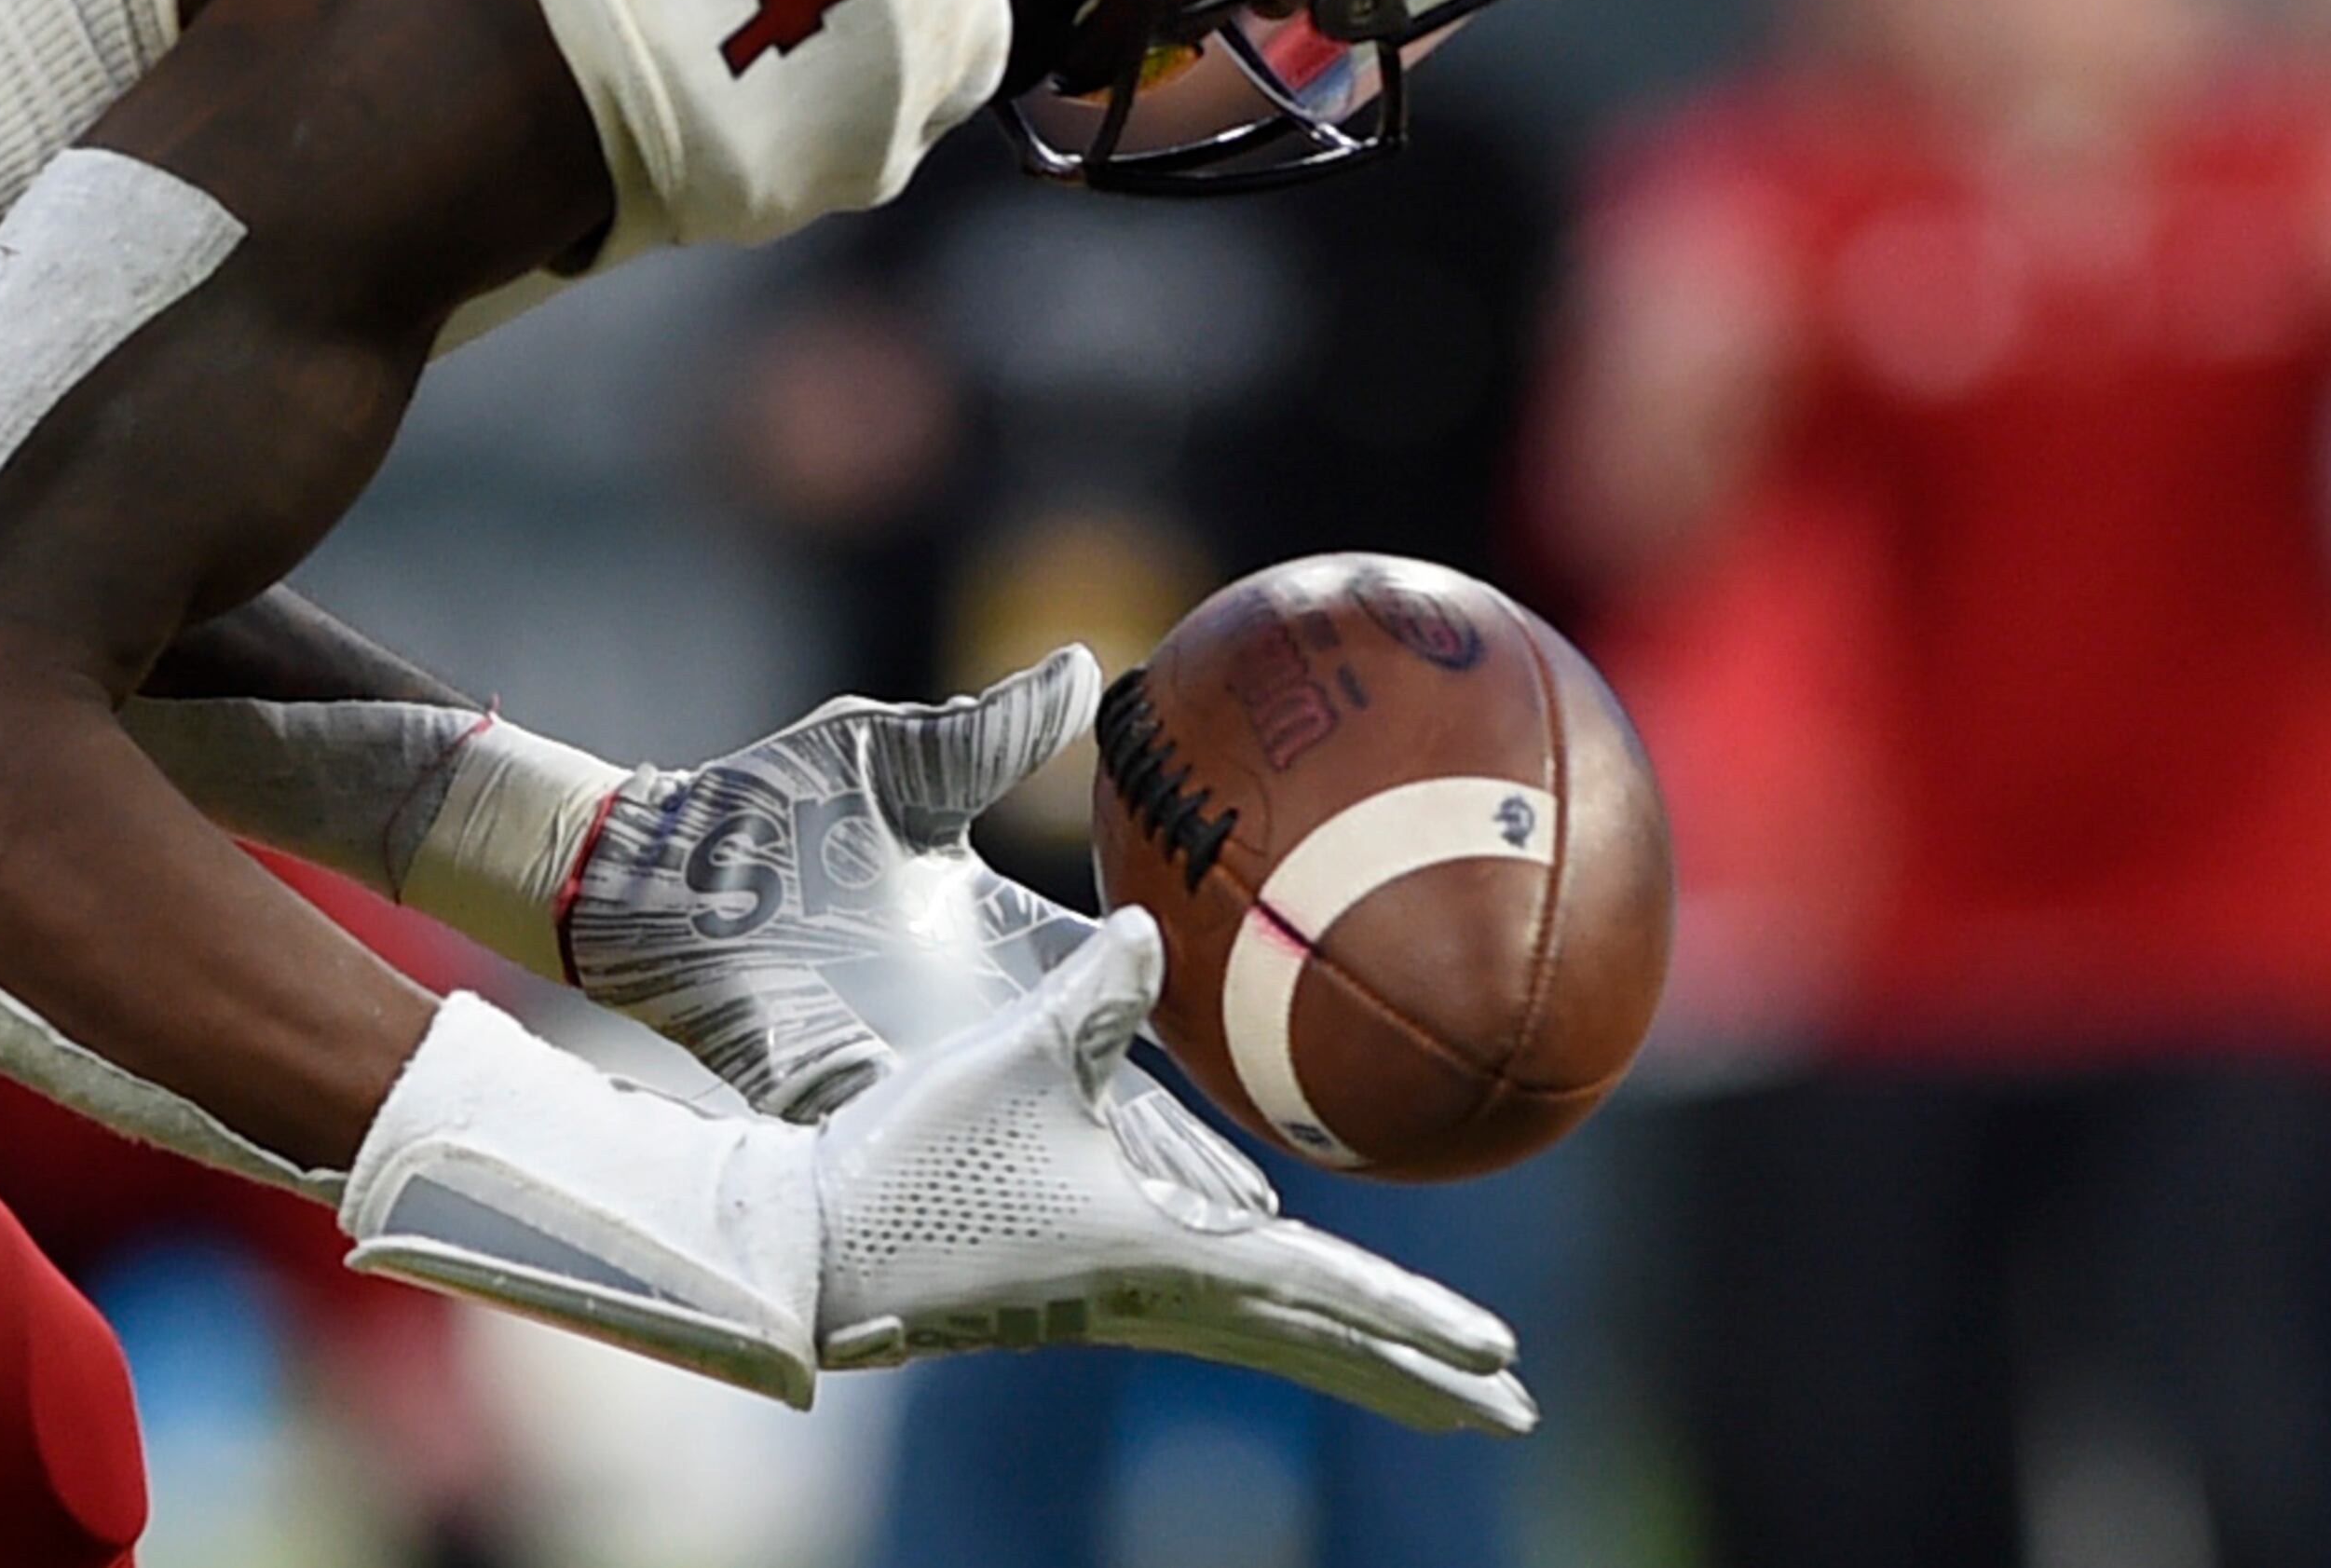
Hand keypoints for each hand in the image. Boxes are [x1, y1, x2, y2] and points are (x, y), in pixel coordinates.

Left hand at [564, 646, 1276, 1211]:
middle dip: (1172, 1155)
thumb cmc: (769, 805)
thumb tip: (1081, 669)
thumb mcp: (897, 757)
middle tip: (1262, 1217)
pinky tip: (1041, 1227)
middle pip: (1093, 1090)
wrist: (662, 858)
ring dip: (1094, 1191)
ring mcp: (911, 1060)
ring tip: (1182, 1248)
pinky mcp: (843, 1089)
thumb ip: (989, 731)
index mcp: (994, 934)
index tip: (1282, 1052)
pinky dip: (982, 1183)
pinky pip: (923, 1144)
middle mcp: (967, 1012)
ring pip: (1024, 1140)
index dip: (1198, 1023)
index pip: (1118, 985)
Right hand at [814, 909, 1533, 1432]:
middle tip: (1512, 1405)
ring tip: (1435, 1382)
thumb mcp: (1011, 1058)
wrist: (817, 1250)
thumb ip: (1095, 994)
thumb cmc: (915, 1158)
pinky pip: (1222, 1316)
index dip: (1415, 1320)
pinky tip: (1288, 1306)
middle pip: (1319, 1345)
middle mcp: (1160, 1296)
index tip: (1501, 1357)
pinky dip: (1290, 1324)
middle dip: (1419, 1376)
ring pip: (1276, 1341)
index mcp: (1163, 1255)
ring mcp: (1123, 1306)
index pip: (1321, 1290)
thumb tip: (1154, 925)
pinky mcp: (1086, 1296)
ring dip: (1364, 1359)